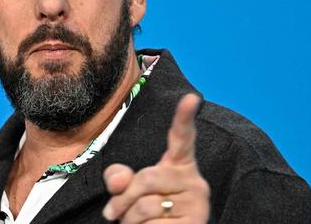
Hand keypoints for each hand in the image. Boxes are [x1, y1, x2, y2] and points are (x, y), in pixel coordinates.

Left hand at [102, 94, 209, 222]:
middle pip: (147, 178)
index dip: (184, 117)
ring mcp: (198, 202)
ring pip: (146, 205)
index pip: (182, 137)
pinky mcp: (197, 221)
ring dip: (128, 219)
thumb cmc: (148, 214)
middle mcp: (194, 180)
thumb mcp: (128, 191)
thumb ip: (119, 179)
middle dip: (122, 199)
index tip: (190, 97)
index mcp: (179, 164)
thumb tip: (117, 183)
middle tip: (112, 214)